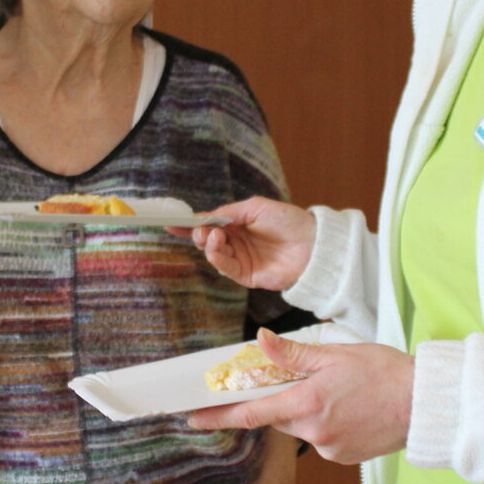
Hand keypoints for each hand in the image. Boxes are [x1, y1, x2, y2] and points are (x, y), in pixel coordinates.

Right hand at [184, 196, 316, 290]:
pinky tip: (217, 245)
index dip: (189, 225)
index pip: (209, 225)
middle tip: (200, 229)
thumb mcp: (255, 208)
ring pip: (214, 255)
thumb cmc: (288, 220)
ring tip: (213, 235)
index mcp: (238, 225)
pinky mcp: (247, 276)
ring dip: (208, 245)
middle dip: (199, 234)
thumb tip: (204, 217)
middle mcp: (237, 243)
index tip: (171, 222)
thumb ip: (228, 213)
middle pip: (207, 241)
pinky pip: (226, 268)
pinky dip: (218, 258)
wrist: (313, 244)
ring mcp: (241, 260)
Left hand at [190, 328, 413, 464]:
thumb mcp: (336, 354)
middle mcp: (313, 431)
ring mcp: (328, 448)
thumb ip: (293, 354)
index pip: (251, 413)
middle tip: (306, 384)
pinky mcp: (342, 458)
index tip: (193, 418)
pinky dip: (327, 423)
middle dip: (281, 401)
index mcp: (307, 402)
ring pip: (301, 427)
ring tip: (343, 394)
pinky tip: (351, 410)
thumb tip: (260, 342)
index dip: (218, 416)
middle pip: (277, 417)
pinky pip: (321, 438)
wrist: (424, 404)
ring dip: (308, 411)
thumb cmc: (384, 373)